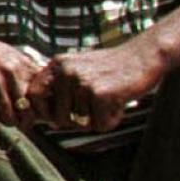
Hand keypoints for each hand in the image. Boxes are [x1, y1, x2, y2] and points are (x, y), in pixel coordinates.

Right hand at [0, 24, 50, 130]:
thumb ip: (29, 72)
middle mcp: (13, 74)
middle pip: (27, 114)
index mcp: (24, 66)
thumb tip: (47, 95)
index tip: (31, 113)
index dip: (39, 111)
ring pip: (9, 120)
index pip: (42, 99)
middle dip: (21, 120)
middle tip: (13, 117)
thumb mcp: (12, 55)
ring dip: (3, 121)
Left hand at [24, 41, 165, 130]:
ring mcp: (82, 82)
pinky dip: (112, 120)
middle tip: (96, 111)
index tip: (54, 120)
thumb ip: (62, 90)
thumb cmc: (113, 68)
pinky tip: (120, 102)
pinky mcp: (99, 93)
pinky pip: (100, 124)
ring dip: (99, 119)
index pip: (34, 95)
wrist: (145, 56)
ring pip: (82, 123)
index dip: (42, 112)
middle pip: (58, 117)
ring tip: (111, 100)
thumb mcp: (81, 71)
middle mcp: (66, 71)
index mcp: (58, 64)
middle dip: (76, 123)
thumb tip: (44, 119)